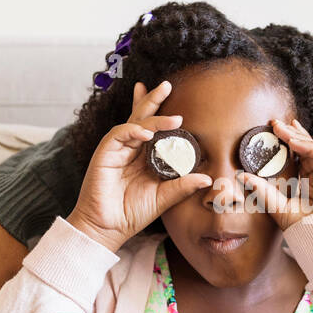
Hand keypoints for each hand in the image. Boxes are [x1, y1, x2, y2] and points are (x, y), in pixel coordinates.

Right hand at [67, 80, 212, 251]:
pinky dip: (133, 130)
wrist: (107, 228)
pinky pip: (119, 134)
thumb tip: (207, 179)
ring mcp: (116, 149)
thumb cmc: (131, 213)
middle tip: (168, 85)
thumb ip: (182, 186)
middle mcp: (130, 149)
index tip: (178, 104)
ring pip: (134, 123)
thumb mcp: (163, 198)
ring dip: (153, 118)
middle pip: (141, 117)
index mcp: (143, 157)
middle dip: (153, 100)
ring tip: (175, 119)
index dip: (161, 113)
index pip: (152, 128)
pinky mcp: (105, 153)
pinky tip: (147, 133)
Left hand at [235, 117, 312, 230]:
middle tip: (274, 123)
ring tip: (280, 128)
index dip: (286, 143)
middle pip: (306, 148)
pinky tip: (293, 141)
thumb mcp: (279, 208)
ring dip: (297, 137)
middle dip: (290, 134)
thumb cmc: (307, 230)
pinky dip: (309, 147)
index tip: (272, 131)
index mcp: (309, 182)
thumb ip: (263, 192)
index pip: (297, 157)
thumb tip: (242, 176)